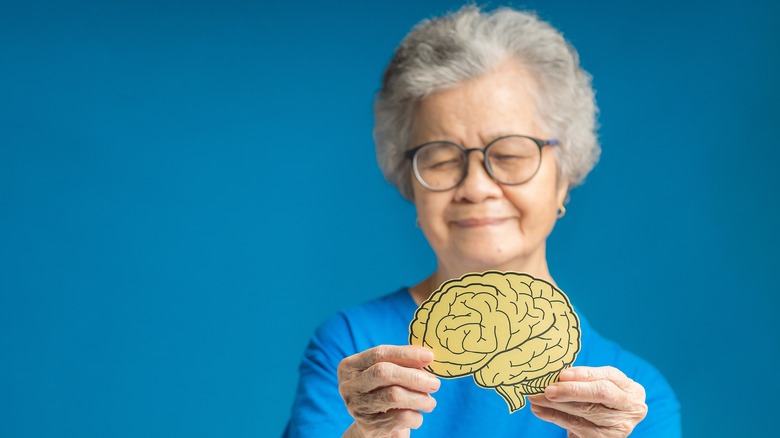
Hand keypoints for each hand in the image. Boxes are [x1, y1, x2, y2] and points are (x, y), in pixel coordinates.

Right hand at [338, 345, 439, 437]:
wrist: (373, 427)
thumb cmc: (383, 392)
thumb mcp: (387, 374)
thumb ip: (402, 363)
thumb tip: (427, 357)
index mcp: (350, 366)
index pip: (379, 353)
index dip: (406, 354)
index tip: (430, 356)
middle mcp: (349, 386)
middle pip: (384, 373)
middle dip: (414, 376)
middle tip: (435, 383)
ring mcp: (356, 407)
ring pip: (394, 396)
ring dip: (420, 398)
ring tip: (430, 402)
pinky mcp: (368, 427)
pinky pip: (401, 417)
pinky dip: (416, 416)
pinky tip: (417, 415)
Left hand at [528, 366, 647, 437]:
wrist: (600, 429)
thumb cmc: (597, 401)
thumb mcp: (595, 387)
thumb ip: (582, 380)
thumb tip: (555, 375)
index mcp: (630, 388)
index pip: (609, 376)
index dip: (585, 375)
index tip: (561, 375)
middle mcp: (631, 407)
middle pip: (601, 393)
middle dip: (571, 390)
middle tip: (547, 389)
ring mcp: (621, 426)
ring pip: (586, 411)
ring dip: (556, 404)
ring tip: (536, 398)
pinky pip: (577, 426)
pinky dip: (555, 417)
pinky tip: (540, 411)